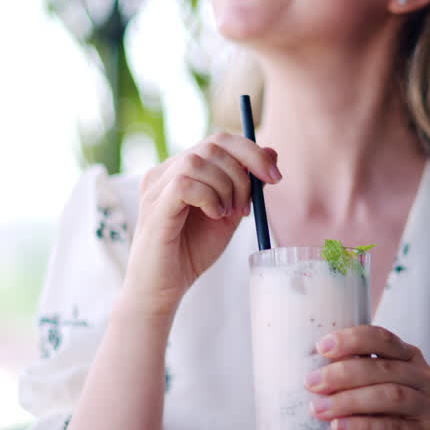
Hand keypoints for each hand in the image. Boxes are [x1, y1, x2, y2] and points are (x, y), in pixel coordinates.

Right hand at [123, 132, 280, 316]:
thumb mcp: (229, 214)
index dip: (252, 152)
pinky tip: (213, 215)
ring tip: (226, 214)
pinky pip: (185, 183)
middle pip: (213, 145)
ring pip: (199, 161)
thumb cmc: (191, 252)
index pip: (219, 141)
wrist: (163, 288)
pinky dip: (209, 197)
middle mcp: (165, 171)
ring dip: (225, 187)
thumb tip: (272, 152)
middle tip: (246, 207)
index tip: (275, 177)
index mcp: (181, 169)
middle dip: (243, 174)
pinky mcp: (154, 206)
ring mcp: (156, 187)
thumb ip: (247, 185)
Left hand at [305, 325, 429, 429]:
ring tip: (318, 408)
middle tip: (311, 383)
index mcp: (411, 357)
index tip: (321, 347)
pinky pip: (392, 428)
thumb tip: (310, 368)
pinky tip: (338, 427)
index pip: (383, 339)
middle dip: (343, 373)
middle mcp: (426, 378)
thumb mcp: (373, 391)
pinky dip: (361, 426)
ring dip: (349, 400)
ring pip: (390, 395)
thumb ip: (354, 375)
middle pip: (384, 368)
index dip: (352, 340)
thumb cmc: (387, 419)